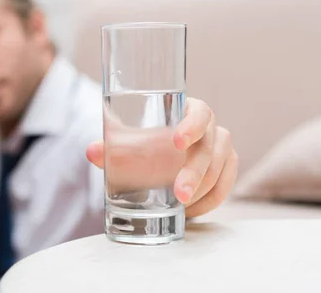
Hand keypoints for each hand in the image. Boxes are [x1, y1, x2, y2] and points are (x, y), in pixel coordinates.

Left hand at [86, 98, 238, 217]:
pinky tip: (191, 211)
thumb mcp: (128, 143)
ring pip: (220, 168)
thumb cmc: (145, 144)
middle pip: (210, 147)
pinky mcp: (227, 167)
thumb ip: (110, 148)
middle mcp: (210, 127)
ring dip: (202, 191)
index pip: (199, 112)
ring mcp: (222, 147)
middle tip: (179, 194)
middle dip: (195, 173)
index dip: (191, 125)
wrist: (158, 156)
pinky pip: (225, 186)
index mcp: (188, 109)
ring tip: (181, 207)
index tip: (176, 141)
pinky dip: (209, 201)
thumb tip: (92, 152)